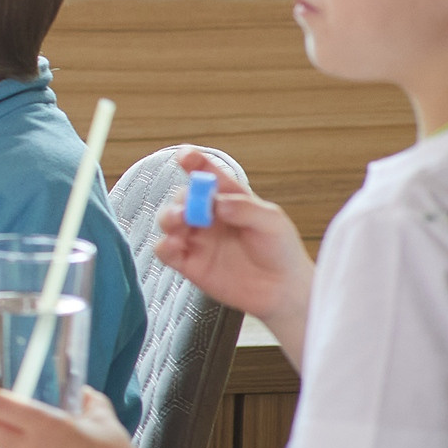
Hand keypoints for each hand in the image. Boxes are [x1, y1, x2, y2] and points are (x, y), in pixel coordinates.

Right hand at [154, 149, 313, 332]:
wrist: (283, 291)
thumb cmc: (281, 251)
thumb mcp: (272, 222)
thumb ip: (244, 208)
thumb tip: (217, 203)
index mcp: (228, 198)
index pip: (206, 174)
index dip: (193, 161)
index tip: (185, 156)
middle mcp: (209, 216)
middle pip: (183, 197)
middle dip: (183, 197)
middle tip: (191, 207)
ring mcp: (197, 239)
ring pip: (169, 220)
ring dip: (169, 216)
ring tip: (180, 221)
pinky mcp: (189, 263)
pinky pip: (165, 251)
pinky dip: (164, 245)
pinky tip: (175, 245)